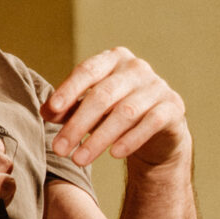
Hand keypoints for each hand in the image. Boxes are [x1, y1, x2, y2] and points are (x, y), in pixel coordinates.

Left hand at [44, 47, 189, 170]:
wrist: (157, 130)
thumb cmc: (113, 113)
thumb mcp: (88, 109)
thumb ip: (67, 108)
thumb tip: (46, 111)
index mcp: (113, 59)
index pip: (87, 70)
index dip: (69, 90)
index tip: (51, 111)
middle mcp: (136, 68)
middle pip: (103, 95)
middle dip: (78, 124)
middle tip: (59, 149)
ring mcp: (157, 86)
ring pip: (125, 112)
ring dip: (99, 139)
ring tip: (79, 159)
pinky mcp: (173, 107)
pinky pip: (150, 123)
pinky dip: (130, 139)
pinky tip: (114, 154)